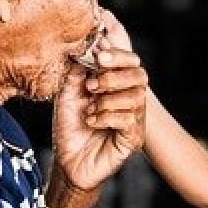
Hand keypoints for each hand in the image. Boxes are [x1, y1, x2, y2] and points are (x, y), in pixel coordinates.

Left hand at [51, 9, 147, 190]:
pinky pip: (129, 119)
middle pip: (140, 75)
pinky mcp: (133, 138)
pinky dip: (106, 117)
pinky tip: (92, 122)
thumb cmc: (70, 127)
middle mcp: (130, 99)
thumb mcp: (69, 93)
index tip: (99, 56)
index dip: (118, 55)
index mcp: (118, 84)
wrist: (66, 161)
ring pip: (136, 97)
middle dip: (114, 77)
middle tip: (91, 86)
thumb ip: (79, 70)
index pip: (131, 61)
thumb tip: (88, 47)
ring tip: (89, 108)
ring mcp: (134, 119)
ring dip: (107, 100)